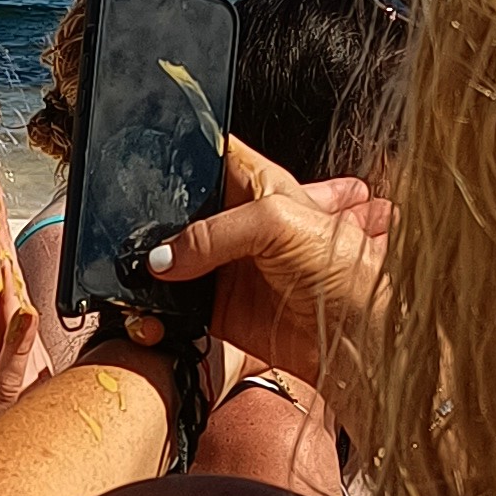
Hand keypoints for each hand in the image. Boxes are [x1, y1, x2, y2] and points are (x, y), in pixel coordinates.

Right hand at [134, 140, 391, 401]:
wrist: (355, 344)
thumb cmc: (348, 278)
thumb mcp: (283, 226)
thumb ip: (219, 231)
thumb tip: (165, 255)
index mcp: (261, 188)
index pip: (215, 153)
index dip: (185, 151)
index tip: (149, 163)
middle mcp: (239, 224)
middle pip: (182, 207)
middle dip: (158, 214)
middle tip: (140, 225)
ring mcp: (225, 266)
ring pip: (172, 253)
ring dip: (154, 260)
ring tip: (140, 261)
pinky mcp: (217, 306)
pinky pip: (175, 300)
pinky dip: (159, 301)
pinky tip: (152, 295)